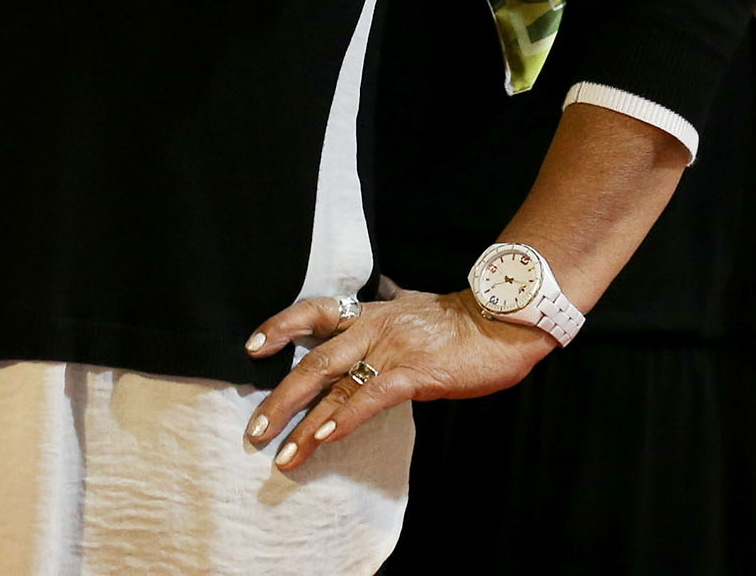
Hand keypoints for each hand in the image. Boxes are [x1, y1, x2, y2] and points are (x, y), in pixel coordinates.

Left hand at [239, 290, 553, 472]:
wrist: (503, 319)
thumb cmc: (462, 320)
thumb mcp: (415, 307)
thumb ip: (391, 309)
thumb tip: (379, 300)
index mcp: (372, 312)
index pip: (315, 311)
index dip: (282, 326)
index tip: (253, 347)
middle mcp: (374, 328)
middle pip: (314, 360)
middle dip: (280, 399)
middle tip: (255, 430)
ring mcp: (392, 350)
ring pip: (335, 384)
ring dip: (303, 424)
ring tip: (282, 455)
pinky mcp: (414, 373)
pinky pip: (370, 397)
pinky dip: (343, 418)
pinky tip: (324, 439)